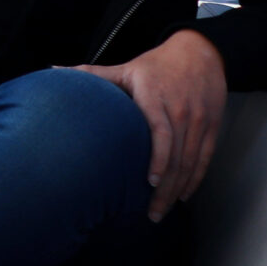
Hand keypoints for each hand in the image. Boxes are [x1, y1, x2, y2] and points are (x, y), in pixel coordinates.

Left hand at [74, 28, 227, 221]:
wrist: (200, 52)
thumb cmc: (157, 64)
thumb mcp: (125, 67)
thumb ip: (92, 73)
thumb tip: (53, 68)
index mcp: (157, 99)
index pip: (162, 133)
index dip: (158, 159)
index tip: (149, 182)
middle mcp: (182, 112)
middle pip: (178, 157)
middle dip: (166, 189)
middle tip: (150, 213)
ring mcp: (200, 121)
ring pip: (192, 162)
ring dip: (179, 189)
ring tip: (162, 210)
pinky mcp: (212, 127)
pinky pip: (205, 158)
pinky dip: (196, 179)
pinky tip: (184, 195)